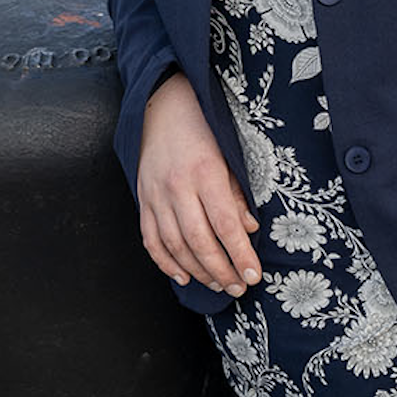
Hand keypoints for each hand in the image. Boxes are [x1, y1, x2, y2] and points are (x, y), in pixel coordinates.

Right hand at [137, 71, 260, 296]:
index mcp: (205, 173)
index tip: (254, 274)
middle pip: (199, 241)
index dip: (240, 253)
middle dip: (221, 270)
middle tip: (239, 287)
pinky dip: (166, 263)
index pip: (225, 224)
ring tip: (219, 285)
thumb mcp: (229, 156)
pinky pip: (151, 240)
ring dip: (198, 271)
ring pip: (175, 245)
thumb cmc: (203, 131)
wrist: (162, 108)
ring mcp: (156, 196)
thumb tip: (249, 230)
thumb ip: (237, 195)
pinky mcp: (143, 200)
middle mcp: (178, 187)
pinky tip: (184, 275)